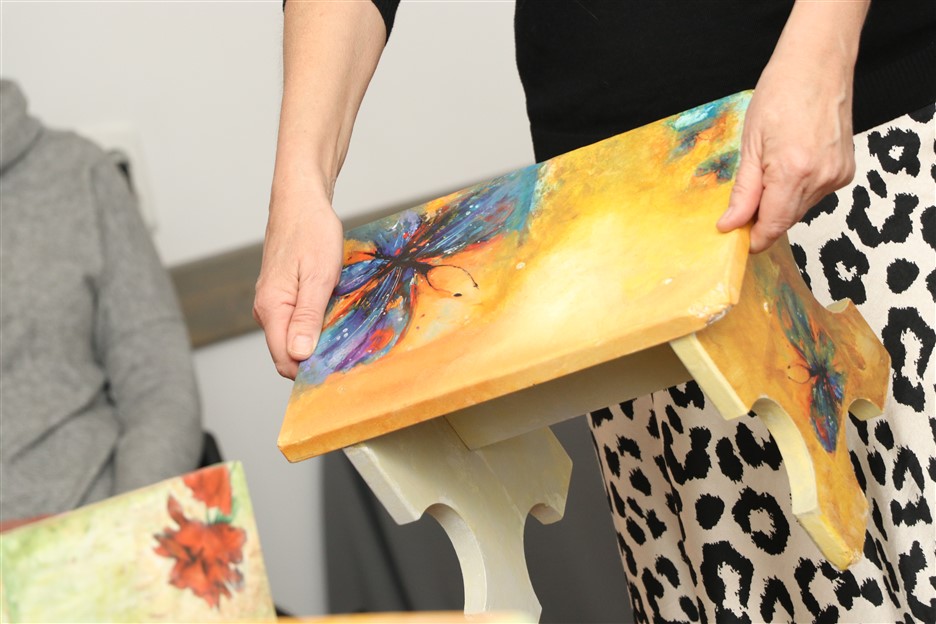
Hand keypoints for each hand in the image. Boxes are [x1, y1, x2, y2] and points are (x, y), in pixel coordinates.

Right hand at [254, 188, 342, 379]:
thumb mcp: (318, 276)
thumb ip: (307, 317)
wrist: (300, 200)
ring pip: (294, 338)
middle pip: (288, 353)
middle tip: (349, 350)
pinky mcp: (282, 295)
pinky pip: (297, 322)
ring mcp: (273, 303)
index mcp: (271, 308)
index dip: (311, 370)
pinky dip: (316, 325)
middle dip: (316, 358)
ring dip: (318, 341)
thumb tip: (299, 355)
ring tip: (345, 330)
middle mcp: (266, 310)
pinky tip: (336, 315)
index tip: (340, 368)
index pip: (285, 360)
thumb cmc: (310, 231)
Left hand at [717, 2, 865, 252]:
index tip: (735, 239)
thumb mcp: (750, 143)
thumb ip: (744, 190)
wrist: (818, 64)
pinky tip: (790, 166)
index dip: (753, 238)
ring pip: (800, 208)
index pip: (772, 225)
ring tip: (767, 173)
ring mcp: (837, 175)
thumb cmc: (779, 94)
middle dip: (762, 220)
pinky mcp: (846, 170)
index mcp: (793, 171)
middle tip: (741, 207)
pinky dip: (797, 190)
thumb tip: (731, 224)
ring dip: (780, 204)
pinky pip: (815, 194)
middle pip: (786, 220)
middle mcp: (821, 178)